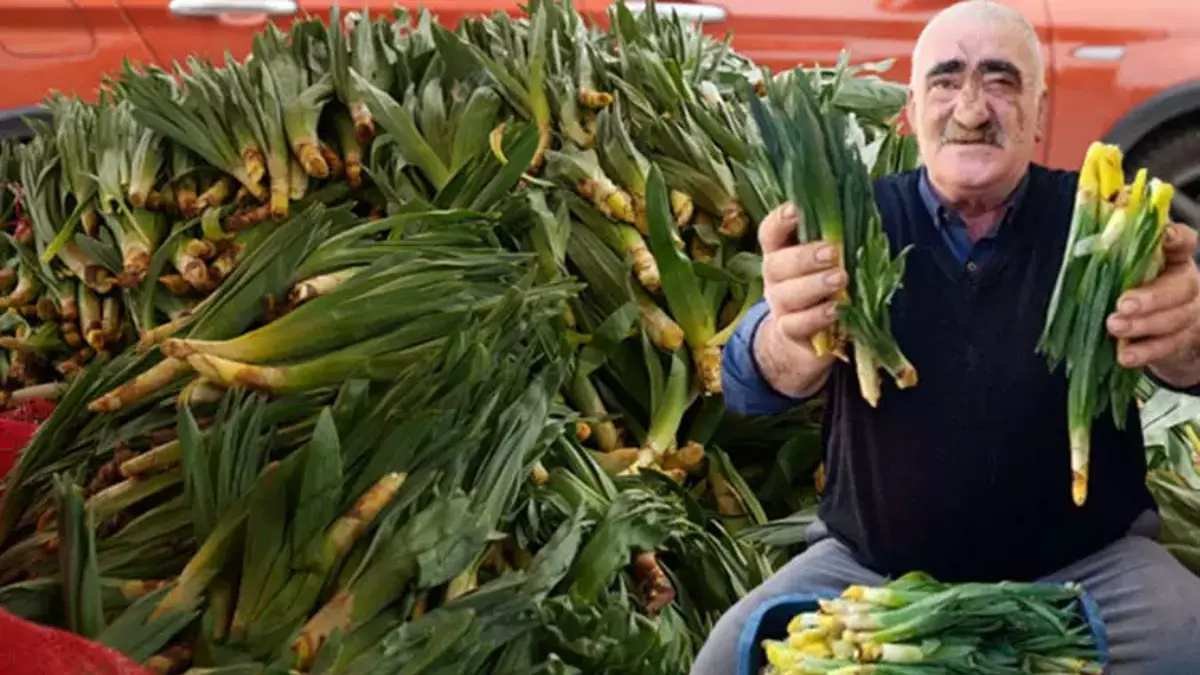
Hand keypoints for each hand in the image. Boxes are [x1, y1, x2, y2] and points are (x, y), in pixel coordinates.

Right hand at [753, 202, 843, 395]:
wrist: (800, 341)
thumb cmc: (820, 291)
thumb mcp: (825, 265)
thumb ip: (835, 244)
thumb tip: (863, 213)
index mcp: (781, 254)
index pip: (771, 233)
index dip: (780, 220)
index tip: (796, 210)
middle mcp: (775, 278)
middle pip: (777, 263)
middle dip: (805, 256)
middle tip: (833, 252)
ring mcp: (779, 306)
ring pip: (788, 293)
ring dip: (814, 285)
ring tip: (840, 279)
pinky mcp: (789, 332)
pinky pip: (797, 324)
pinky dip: (816, 316)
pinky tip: (835, 310)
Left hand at [1106, 223, 1199, 386]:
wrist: (1161, 332)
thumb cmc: (1135, 289)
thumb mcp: (1126, 268)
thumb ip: (1115, 248)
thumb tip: (1095, 223)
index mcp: (1174, 259)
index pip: (1183, 242)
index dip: (1176, 238)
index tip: (1164, 235)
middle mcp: (1185, 284)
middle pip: (1180, 287)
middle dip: (1151, 297)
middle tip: (1123, 304)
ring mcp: (1187, 314)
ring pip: (1174, 319)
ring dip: (1143, 325)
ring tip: (1115, 326)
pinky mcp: (1180, 342)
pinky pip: (1166, 347)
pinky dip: (1144, 352)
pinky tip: (1125, 355)